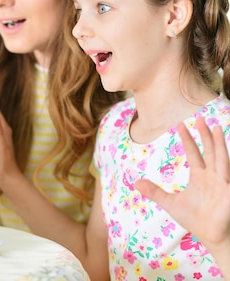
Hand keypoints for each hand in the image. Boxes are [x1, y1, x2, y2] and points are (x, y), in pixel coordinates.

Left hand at [135, 117, 229, 252]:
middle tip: (201, 118)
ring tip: (216, 128)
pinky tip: (227, 151)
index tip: (180, 125)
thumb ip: (155, 192)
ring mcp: (222, 182)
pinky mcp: (228, 191)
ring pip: (221, 158)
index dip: (187, 139)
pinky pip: (228, 173)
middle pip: (209, 151)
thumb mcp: (170, 203)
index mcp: (200, 176)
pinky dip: (228, 164)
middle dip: (205, 135)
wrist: (211, 236)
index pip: (193, 152)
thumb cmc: (195, 220)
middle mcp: (212, 176)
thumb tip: (135, 183)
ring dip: (219, 143)